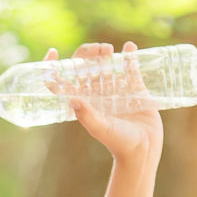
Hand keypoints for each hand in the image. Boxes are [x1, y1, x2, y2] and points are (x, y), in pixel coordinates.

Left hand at [49, 42, 163, 169]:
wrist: (144, 150)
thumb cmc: (119, 143)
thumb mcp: (101, 128)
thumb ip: (87, 115)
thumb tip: (72, 98)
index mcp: (84, 102)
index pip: (62, 82)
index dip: (53, 67)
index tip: (52, 52)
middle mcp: (97, 94)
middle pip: (86, 67)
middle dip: (87, 55)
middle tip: (97, 50)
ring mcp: (116, 90)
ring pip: (106, 65)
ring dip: (105, 54)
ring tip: (108, 49)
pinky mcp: (135, 89)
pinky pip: (130, 69)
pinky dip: (129, 57)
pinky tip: (129, 47)